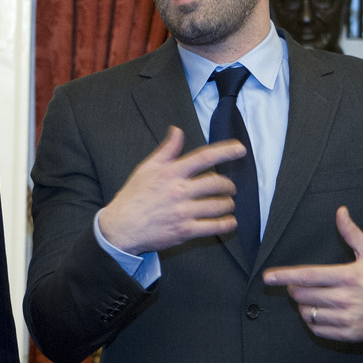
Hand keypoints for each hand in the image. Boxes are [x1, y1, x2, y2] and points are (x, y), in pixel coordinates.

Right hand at [98, 126, 244, 255]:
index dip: (225, 151)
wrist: (121, 227)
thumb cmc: (134, 196)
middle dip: (228, 185)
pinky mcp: (184, 231)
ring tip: (227, 204)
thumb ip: (167, 150)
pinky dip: (226, 224)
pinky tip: (229, 221)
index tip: (240, 149)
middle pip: (216, 183)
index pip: (203, 157)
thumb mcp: (147, 168)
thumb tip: (177, 130)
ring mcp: (182, 212)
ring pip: (218, 205)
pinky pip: (213, 227)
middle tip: (229, 188)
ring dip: (228, 204)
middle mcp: (179, 191)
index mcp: (171, 173)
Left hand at [262, 206, 362, 346]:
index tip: (268, 277)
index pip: (307, 276)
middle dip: (294, 289)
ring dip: (302, 305)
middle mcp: (345, 298)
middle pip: (302, 295)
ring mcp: (346, 318)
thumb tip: (340, 211)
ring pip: (307, 313)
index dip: (284, 276)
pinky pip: (317, 329)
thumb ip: (352, 233)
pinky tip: (317, 312)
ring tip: (310, 298)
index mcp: (348, 276)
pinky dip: (311, 321)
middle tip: (298, 285)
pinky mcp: (348, 334)